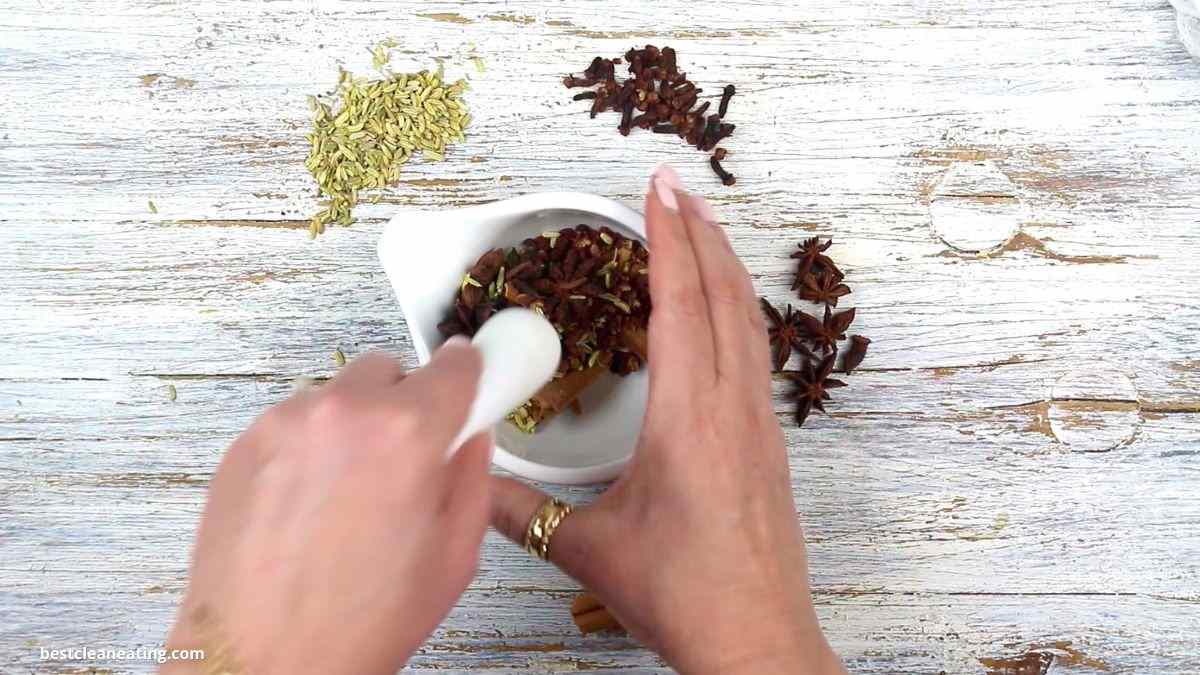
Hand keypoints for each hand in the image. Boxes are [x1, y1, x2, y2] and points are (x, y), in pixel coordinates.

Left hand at [163, 341, 490, 674]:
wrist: (263, 660)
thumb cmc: (356, 620)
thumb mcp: (454, 555)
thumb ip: (472, 477)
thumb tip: (470, 437)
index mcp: (407, 433)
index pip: (453, 364)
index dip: (466, 374)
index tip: (467, 382)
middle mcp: (344, 412)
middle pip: (389, 371)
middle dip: (402, 405)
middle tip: (403, 462)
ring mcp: (286, 423)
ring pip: (337, 396)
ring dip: (352, 426)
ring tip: (348, 495)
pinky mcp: (245, 443)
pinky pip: (294, 423)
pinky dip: (309, 449)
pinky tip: (311, 505)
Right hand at [489, 165, 844, 674]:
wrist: (756, 641)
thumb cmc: (685, 596)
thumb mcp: (587, 547)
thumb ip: (520, 509)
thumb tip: (469, 479)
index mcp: (691, 419)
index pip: (680, 305)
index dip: (668, 240)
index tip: (658, 192)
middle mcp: (733, 409)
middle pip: (725, 296)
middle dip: (701, 232)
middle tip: (676, 188)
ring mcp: (760, 425)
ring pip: (749, 322)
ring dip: (725, 267)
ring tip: (701, 230)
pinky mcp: (769, 444)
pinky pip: (756, 354)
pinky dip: (737, 311)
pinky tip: (722, 315)